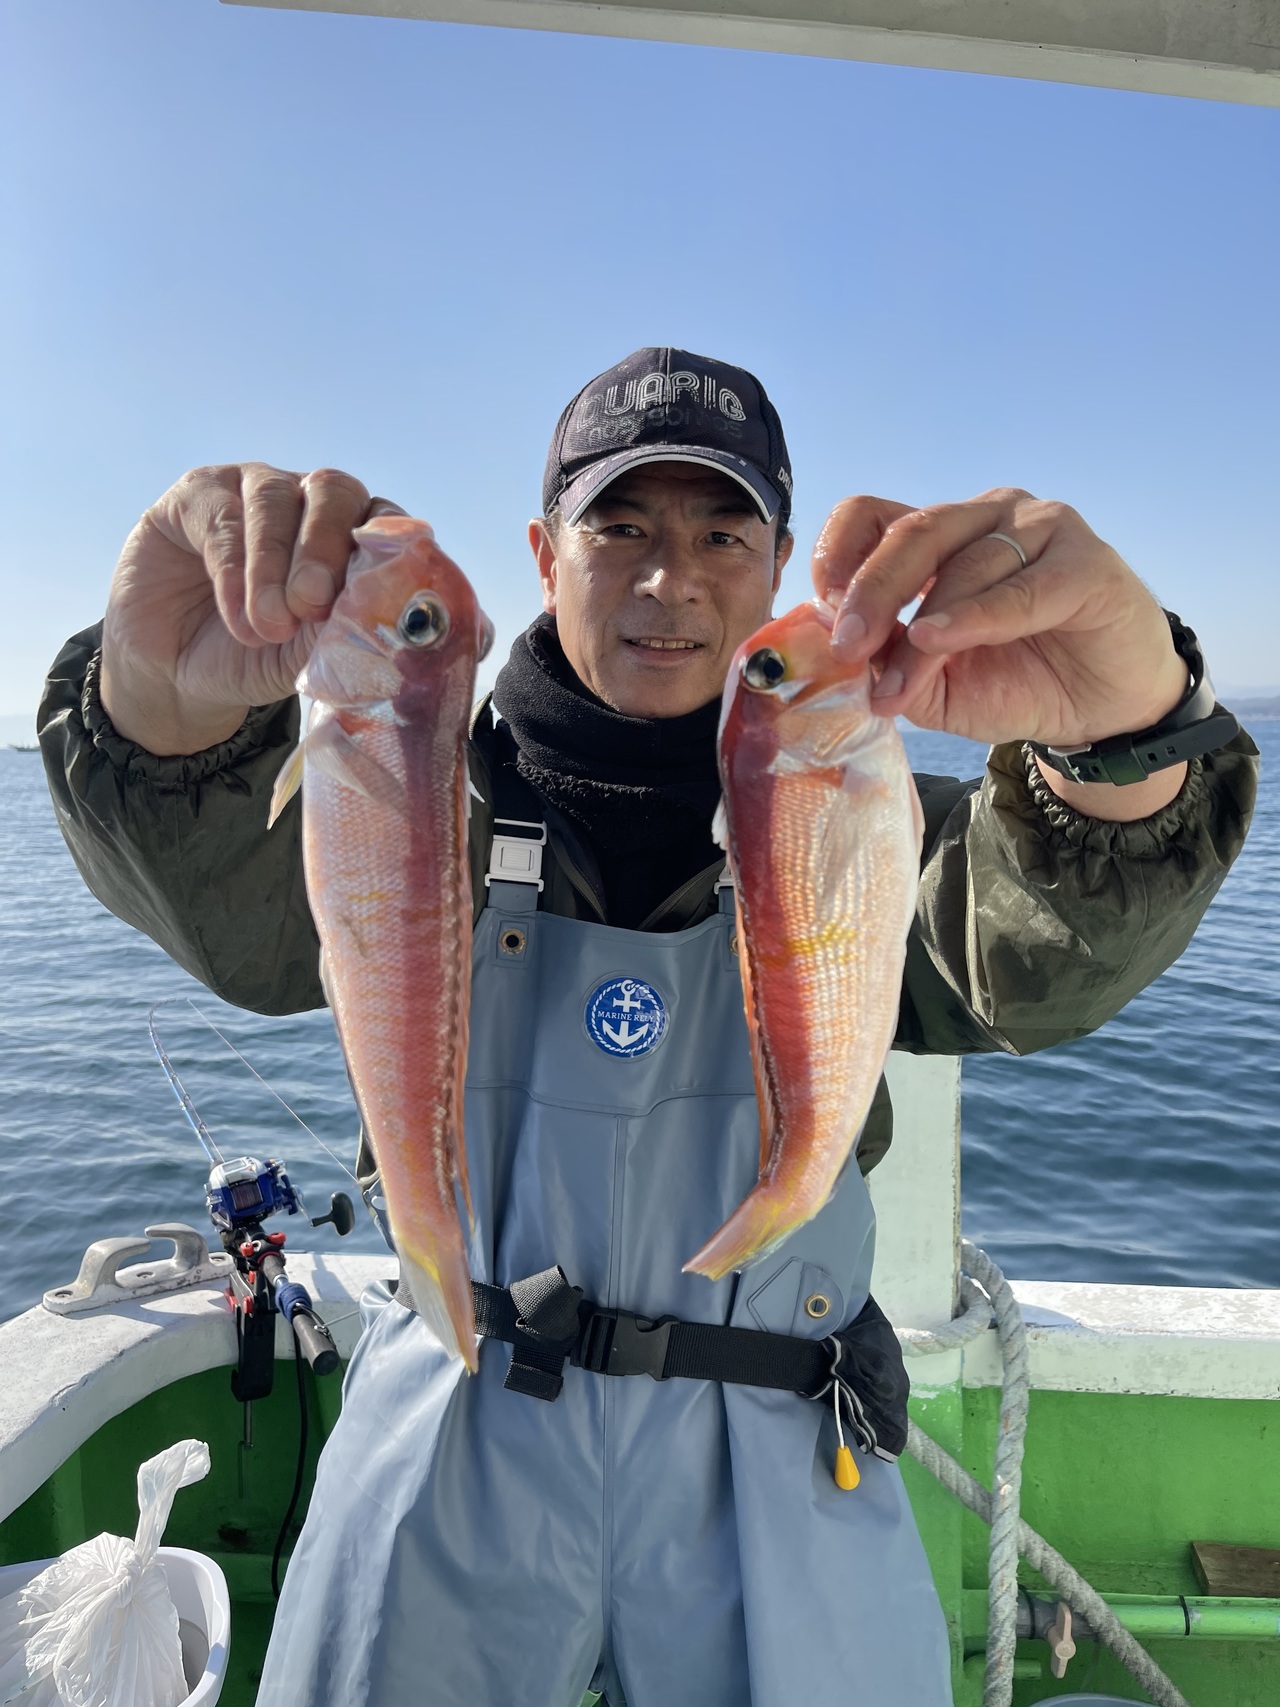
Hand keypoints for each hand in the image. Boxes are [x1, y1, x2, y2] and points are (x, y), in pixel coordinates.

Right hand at [101, 464, 404, 754]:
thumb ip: (340, 630)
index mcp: (350, 532)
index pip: (384, 518)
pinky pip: (222, 517)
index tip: (370, 598)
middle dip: (324, 548)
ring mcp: (251, 488)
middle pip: (333, 490)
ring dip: (273, 566)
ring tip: (269, 626)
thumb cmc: (256, 658)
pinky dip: (233, 573)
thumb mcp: (306, 655)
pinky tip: (239, 619)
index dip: (382, 550)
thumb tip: (373, 616)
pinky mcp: (196, 494)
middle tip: (311, 603)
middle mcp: (306, 499)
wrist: (177, 673)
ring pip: (274, 499)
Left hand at [811, 489, 1190, 820]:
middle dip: (870, 593)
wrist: (1106, 709)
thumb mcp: (937, 686)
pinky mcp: (1085, 563)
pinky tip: (942, 639)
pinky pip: (1021, 587)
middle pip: (912, 532)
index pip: (871, 515)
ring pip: (962, 565)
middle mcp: (984, 518)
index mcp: (940, 538)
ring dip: (922, 633)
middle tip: (846, 648)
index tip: (822, 610)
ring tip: (897, 686)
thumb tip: (840, 659)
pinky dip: (975, 616)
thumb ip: (891, 666)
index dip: (838, 554)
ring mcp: (1039, 530)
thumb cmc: (1021, 682)